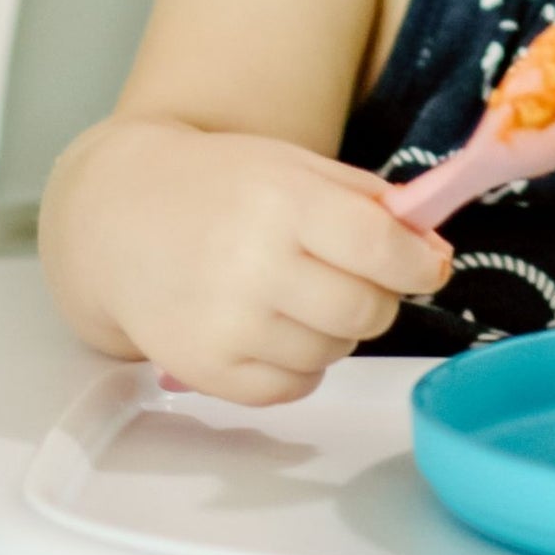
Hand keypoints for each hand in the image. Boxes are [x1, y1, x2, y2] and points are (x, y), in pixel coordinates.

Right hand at [83, 123, 453, 405]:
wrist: (121, 216)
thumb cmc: (222, 185)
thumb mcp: (296, 166)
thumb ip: (368, 201)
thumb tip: (432, 248)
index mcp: (285, 203)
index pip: (381, 247)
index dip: (421, 263)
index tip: (430, 265)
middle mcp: (256, 265)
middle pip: (366, 310)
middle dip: (381, 297)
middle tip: (363, 278)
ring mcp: (228, 324)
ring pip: (333, 353)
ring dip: (338, 329)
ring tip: (305, 295)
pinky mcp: (206, 369)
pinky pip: (292, 389)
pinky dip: (302, 366)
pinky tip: (280, 327)